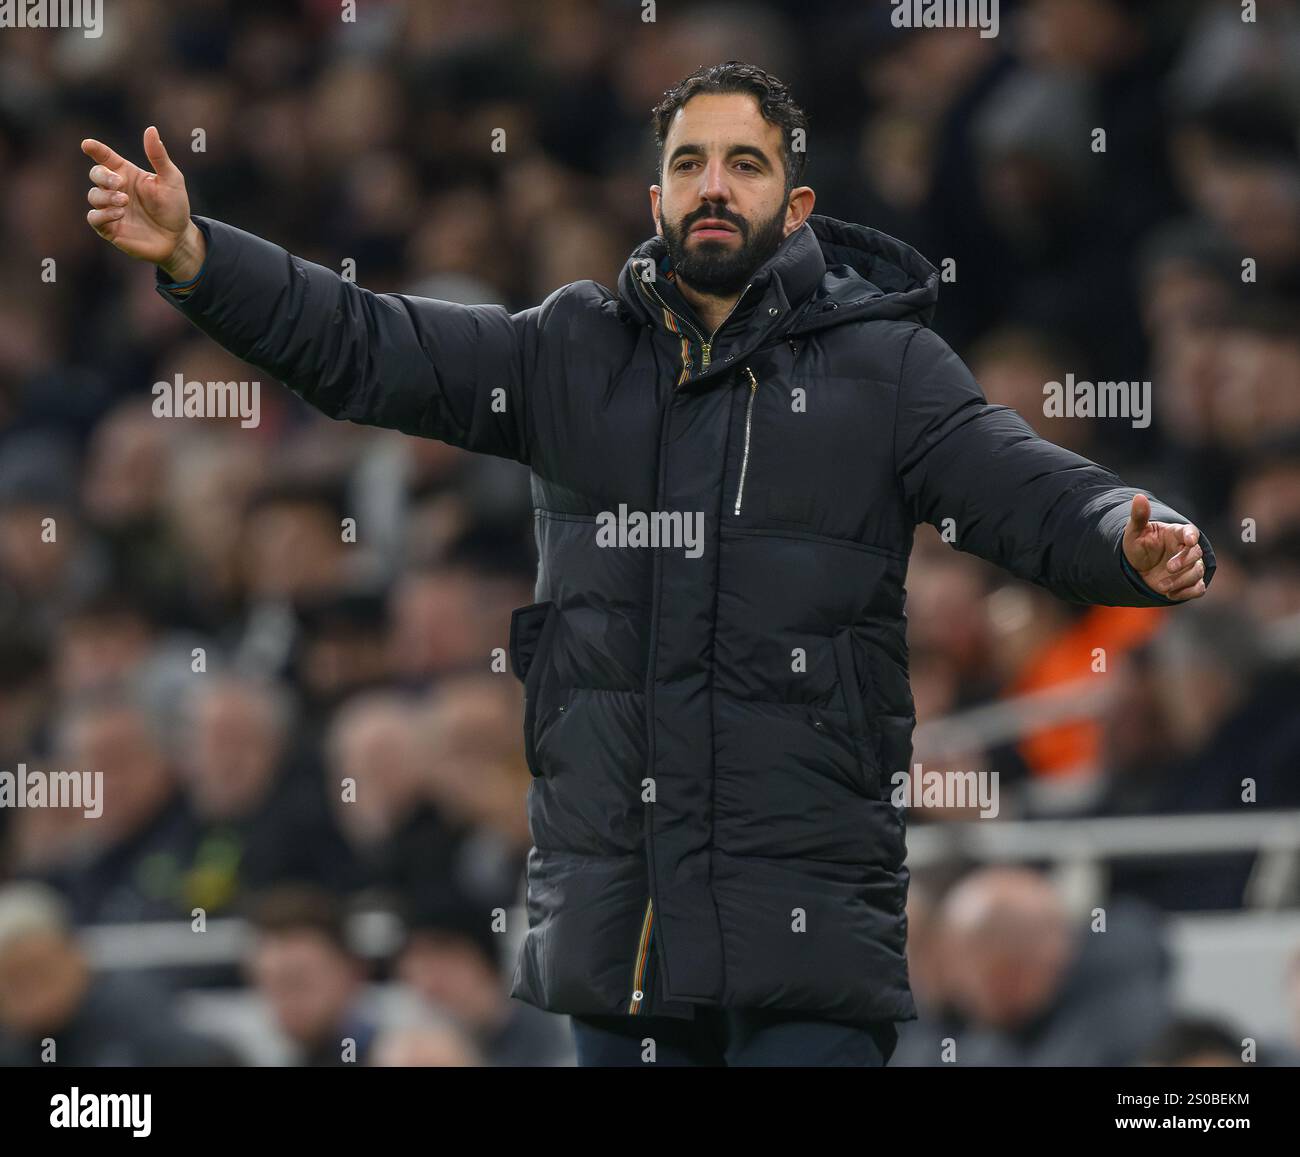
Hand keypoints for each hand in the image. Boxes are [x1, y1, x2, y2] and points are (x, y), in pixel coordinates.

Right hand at [81, 126, 203, 277]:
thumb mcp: (171, 179)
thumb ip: (158, 156)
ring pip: (93, 196)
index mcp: (127, 173)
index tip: (87, 145)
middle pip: (96, 174)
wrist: (178, 238)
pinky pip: (94, 218)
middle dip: (102, 175)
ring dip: (106, 196)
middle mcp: (116, 189)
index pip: (105, 157)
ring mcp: (111, 208)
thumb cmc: (174, 207)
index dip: (95, 149)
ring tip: (124, 201)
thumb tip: (151, 129)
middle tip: (119, 183)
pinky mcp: (110, 228)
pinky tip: (119, 214)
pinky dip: (103, 214)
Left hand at [1122, 494, 1206, 600]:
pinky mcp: (1189, 582)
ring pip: (1197, 573)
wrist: (1135, 567)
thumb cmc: (1137, 545)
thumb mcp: (1134, 532)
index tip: (1190, 541)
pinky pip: (1198, 588)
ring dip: (1181, 580)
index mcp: (1176, 533)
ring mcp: (1190, 566)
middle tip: (1168, 568)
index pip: (1190, 531)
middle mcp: (1186, 549)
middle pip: (1196, 554)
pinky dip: (1187, 593)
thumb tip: (1138, 497)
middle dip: (1184, 562)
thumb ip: (1139, 516)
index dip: (1192, 535)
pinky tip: (1170, 594)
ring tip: (1160, 586)